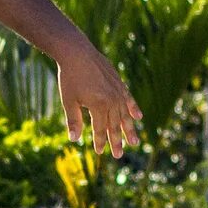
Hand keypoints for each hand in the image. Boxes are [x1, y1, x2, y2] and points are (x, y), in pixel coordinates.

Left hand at [54, 39, 140, 156]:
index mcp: (99, 106)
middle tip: (118, 155)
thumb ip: (74, 120)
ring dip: (129, 129)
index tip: (99, 152)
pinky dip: (133, 108)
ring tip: (134, 142)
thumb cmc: (70, 77)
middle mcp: (112, 100)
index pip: (101, 129)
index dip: (100, 141)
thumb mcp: (69, 101)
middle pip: (115, 125)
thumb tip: (74, 140)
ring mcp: (117, 91)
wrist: (77, 52)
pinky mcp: (119, 83)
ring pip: (125, 115)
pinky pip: (128, 99)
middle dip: (116, 141)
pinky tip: (138, 117)